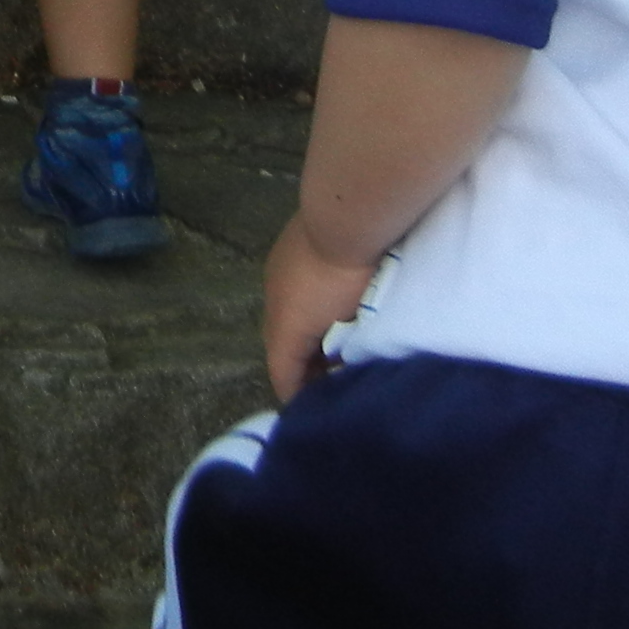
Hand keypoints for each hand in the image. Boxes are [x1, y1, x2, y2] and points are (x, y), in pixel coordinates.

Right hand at [262, 214, 376, 402]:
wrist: (347, 216)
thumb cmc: (353, 278)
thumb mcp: (356, 325)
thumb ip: (345, 352)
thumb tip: (345, 369)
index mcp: (284, 325)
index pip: (281, 372)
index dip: (296, 395)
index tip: (314, 412)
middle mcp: (272, 299)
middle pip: (280, 344)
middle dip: (301, 365)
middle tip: (331, 381)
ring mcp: (277, 270)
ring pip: (286, 315)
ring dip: (305, 333)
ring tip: (336, 344)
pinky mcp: (287, 248)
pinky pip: (292, 290)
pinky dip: (307, 306)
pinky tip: (331, 303)